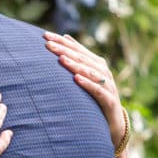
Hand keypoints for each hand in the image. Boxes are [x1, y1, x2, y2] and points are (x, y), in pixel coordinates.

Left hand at [44, 31, 125, 147]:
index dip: (61, 42)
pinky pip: (97, 90)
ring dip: (75, 65)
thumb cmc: (96, 97)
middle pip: (81, 58)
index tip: (44, 35)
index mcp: (96, 64)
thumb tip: (65, 37)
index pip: (76, 49)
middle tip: (48, 44)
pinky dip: (87, 84)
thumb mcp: (86, 75)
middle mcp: (103, 72)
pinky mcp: (109, 100)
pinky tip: (76, 79)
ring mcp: (107, 85)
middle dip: (64, 50)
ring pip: (90, 72)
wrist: (114, 122)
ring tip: (61, 59)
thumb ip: (78, 58)